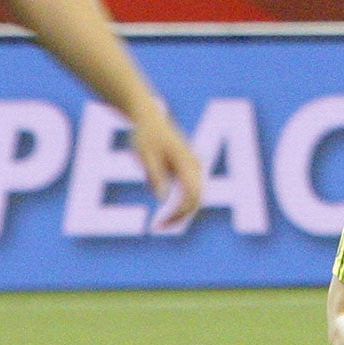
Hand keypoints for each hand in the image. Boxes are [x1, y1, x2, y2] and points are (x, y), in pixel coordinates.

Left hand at [130, 96, 202, 227]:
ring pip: (197, 196)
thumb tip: (163, 199)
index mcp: (186, 161)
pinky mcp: (190, 167)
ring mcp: (196, 166)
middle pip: (197, 198)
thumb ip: (156, 176)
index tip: (160, 223)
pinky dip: (182, 204)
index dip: (178, 213)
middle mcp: (196, 164)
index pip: (191, 195)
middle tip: (159, 228)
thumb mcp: (145, 156)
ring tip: (162, 224)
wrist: (149, 117)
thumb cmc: (146, 135)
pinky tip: (168, 212)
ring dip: (182, 212)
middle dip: (180, 216)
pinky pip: (192, 191)